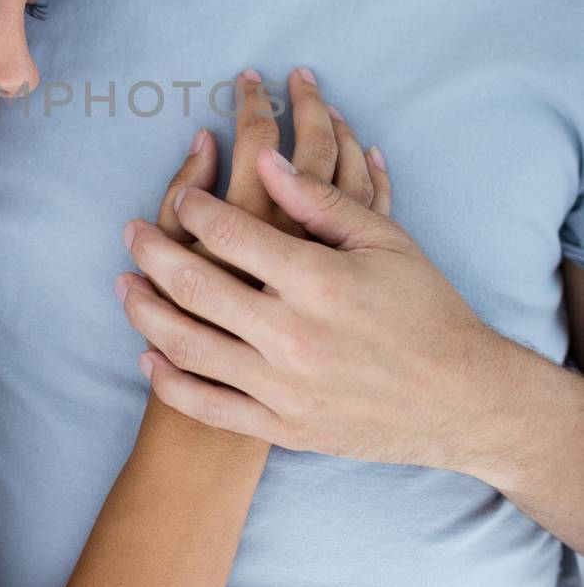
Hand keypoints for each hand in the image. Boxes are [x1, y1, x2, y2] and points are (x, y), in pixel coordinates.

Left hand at [117, 68, 452, 460]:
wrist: (463, 400)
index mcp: (318, 280)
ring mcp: (283, 387)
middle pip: (193, 284)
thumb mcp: (385, 241)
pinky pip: (207, 405)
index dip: (193, 207)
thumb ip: (318, 200)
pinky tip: (149, 357)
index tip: (179, 197)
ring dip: (143, 312)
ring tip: (124, 286)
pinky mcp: (283, 427)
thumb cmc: (427, 310)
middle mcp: (292, 334)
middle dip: (149, 251)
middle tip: (129, 233)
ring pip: (186, 345)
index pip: (229, 232)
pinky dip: (169, 381)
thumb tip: (265, 160)